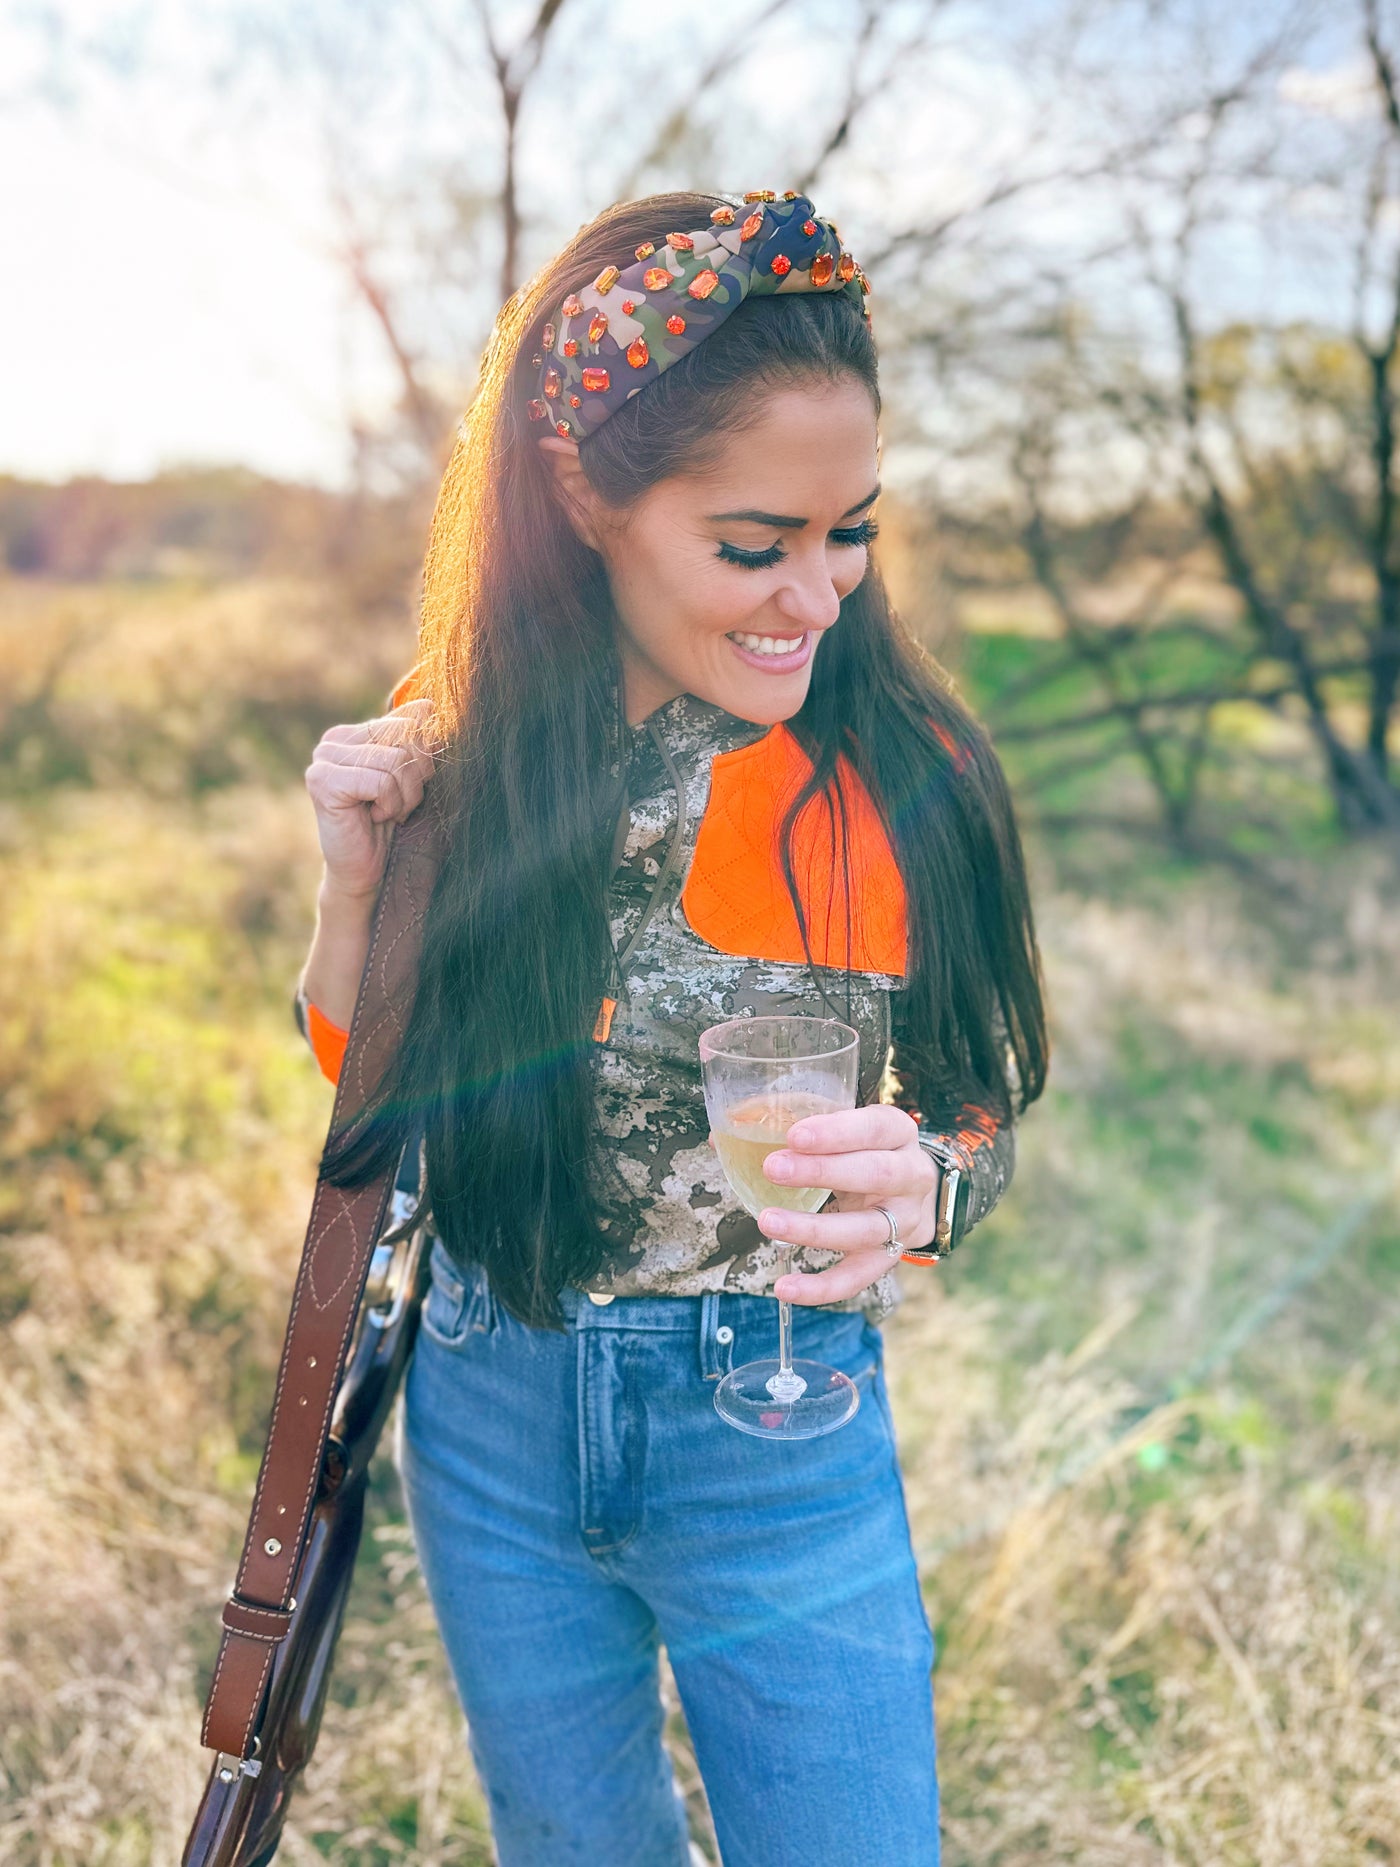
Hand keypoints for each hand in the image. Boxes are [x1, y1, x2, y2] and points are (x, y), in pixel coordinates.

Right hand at [304, 698, 441, 901]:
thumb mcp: (408, 779)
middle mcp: (333, 740)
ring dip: (404, 796)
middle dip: (416, 778)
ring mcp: (324, 759)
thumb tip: (430, 703)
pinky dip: (389, 804)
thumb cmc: (387, 826)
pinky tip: (373, 817)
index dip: (424, 758)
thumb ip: (414, 742)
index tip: (408, 787)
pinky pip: (381, 781)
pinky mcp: (323, 781)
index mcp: (353, 733)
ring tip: (387, 812)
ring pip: (396, 761)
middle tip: (399, 804)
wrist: (362, 872)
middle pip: (405, 738)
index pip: (409, 721)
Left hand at [753, 1105, 939, 1305]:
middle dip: (822, 1172)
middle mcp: (910, 1175)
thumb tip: (720, 1136)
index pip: (873, 1128)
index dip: (836, 1132)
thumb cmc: (862, 1150)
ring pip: (865, 1228)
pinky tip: (785, 1287)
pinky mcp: (889, 1257)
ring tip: (768, 1223)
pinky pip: (857, 1278)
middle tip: (773, 1169)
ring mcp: (903, 1221)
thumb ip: (790, 1124)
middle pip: (874, 1174)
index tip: (794, 1135)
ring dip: (815, 1229)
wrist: (913, 1193)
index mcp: (897, 1132)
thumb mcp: (841, 1127)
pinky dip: (821, 1286)